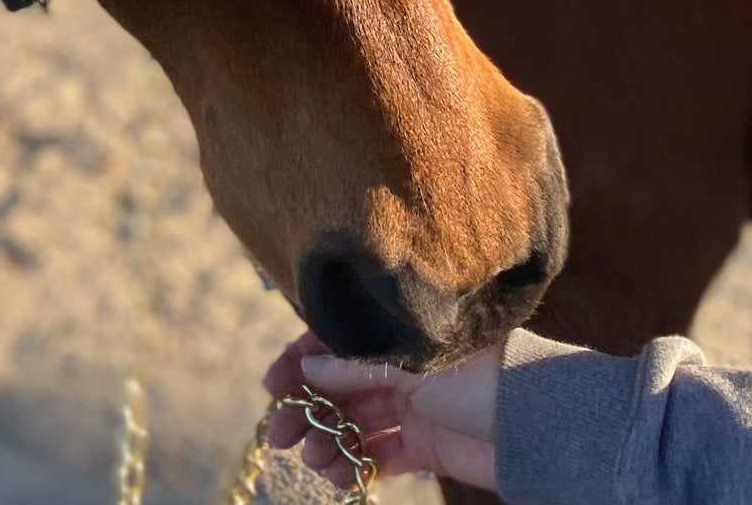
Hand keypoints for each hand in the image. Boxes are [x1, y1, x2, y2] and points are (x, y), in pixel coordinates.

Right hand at [263, 330, 500, 491]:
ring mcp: (413, 406)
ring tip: (315, 461)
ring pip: (356, 423)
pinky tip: (338, 476)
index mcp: (397, 335)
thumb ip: (357, 366)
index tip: (273, 388)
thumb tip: (309, 367)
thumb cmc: (479, 377)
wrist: (537, 425)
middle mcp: (402, 367)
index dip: (300, 361)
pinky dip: (358, 463)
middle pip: (340, 386)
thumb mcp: (411, 364)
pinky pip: (381, 454)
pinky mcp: (426, 444)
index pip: (336, 341)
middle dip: (308, 410)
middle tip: (281, 438)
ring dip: (330, 440)